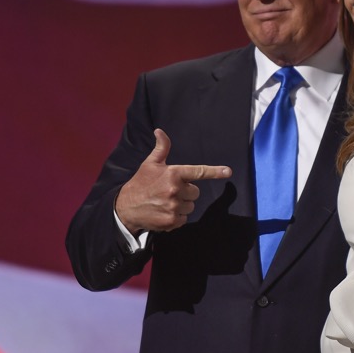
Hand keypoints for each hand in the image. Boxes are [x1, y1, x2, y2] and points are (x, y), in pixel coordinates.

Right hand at [115, 128, 230, 233]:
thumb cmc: (140, 183)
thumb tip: (160, 131)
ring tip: (166, 202)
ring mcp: (174, 206)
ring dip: (182, 205)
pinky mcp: (172, 221)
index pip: (198, 172)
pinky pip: (184, 219)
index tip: (228, 171)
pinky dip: (177, 217)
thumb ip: (161, 148)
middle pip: (195, 192)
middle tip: (170, 191)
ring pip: (190, 206)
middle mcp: (175, 190)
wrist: (126, 208)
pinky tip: (164, 212)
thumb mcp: (150, 164)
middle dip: (186, 192)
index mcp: (173, 174)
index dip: (215, 171)